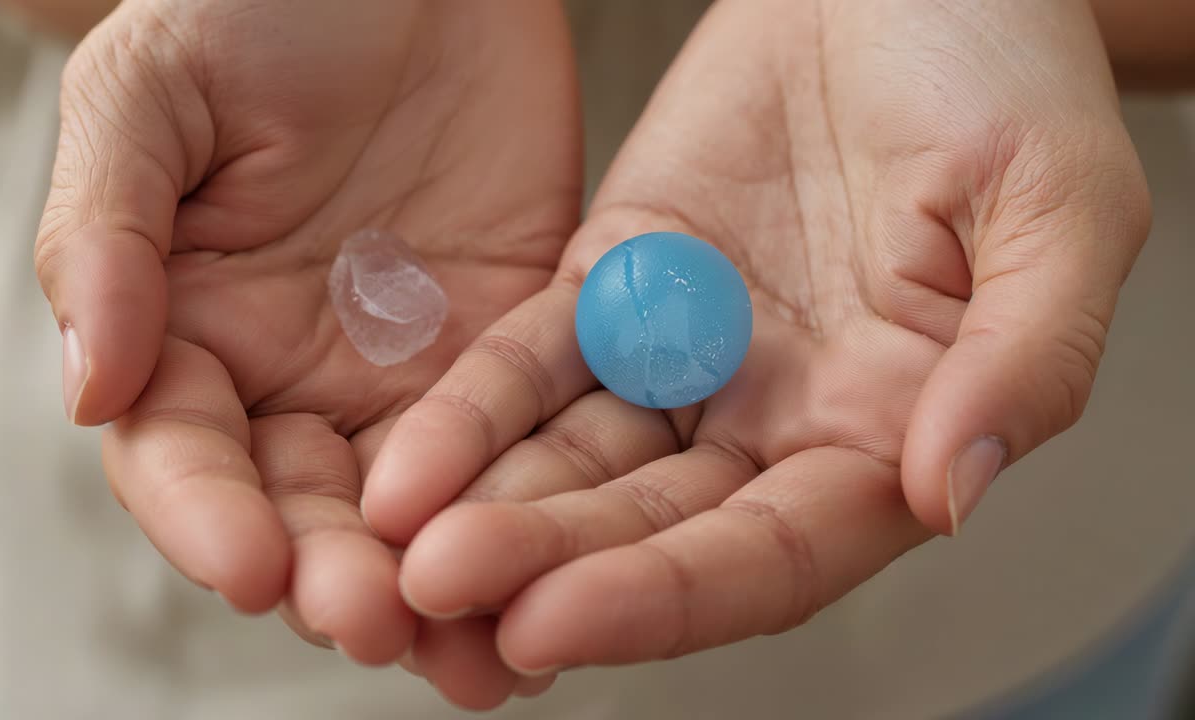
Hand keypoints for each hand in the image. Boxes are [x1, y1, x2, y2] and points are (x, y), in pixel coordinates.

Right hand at [32, 0, 579, 699]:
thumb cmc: (260, 5)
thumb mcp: (151, 93)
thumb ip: (105, 235)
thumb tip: (88, 386)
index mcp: (189, 331)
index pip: (183, 455)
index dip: (206, 517)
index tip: (250, 564)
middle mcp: (295, 377)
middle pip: (305, 510)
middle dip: (333, 575)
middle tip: (374, 619)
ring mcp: (408, 375)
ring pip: (416, 514)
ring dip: (439, 590)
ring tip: (474, 655)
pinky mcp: (513, 354)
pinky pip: (522, 453)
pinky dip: (533, 522)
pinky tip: (558, 582)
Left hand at [365, 0, 1149, 674]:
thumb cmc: (1002, 67)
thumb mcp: (1060, 205)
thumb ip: (1027, 358)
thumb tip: (952, 490)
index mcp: (892, 431)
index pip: (773, 552)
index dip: (668, 596)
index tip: (556, 623)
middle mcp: (779, 418)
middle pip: (653, 525)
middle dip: (549, 563)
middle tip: (446, 588)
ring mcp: (687, 357)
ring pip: (578, 459)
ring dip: (494, 505)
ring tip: (403, 544)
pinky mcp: (614, 285)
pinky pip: (534, 358)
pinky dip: (473, 408)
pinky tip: (410, 458)